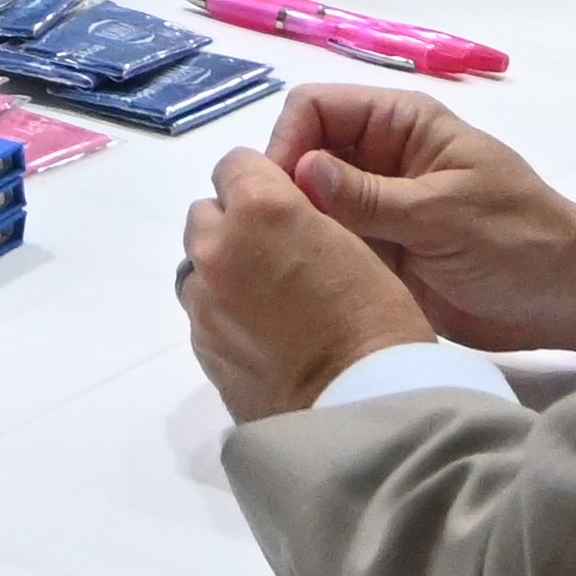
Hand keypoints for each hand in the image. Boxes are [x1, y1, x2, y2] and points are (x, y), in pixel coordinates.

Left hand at [182, 149, 444, 423]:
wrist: (361, 411)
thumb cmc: (377, 321)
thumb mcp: (354, 245)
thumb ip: (302, 220)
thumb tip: (282, 223)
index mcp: (260, 209)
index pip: (235, 164)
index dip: (262, 182)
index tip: (285, 205)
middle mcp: (218, 248)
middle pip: (208, 214)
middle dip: (237, 225)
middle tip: (280, 257)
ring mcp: (203, 303)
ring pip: (199, 267)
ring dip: (224, 271)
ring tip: (269, 302)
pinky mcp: (200, 349)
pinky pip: (203, 313)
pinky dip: (225, 315)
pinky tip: (264, 338)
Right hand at [267, 81, 575, 353]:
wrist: (564, 301)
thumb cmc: (518, 240)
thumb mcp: (444, 214)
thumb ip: (370, 196)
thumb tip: (298, 171)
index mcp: (399, 125)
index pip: (316, 108)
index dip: (289, 143)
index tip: (281, 195)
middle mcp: (378, 158)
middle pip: (303, 155)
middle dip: (284, 190)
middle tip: (275, 240)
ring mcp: (375, 207)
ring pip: (309, 204)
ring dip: (297, 229)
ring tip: (283, 268)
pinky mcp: (376, 252)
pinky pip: (329, 245)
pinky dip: (314, 260)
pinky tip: (302, 286)